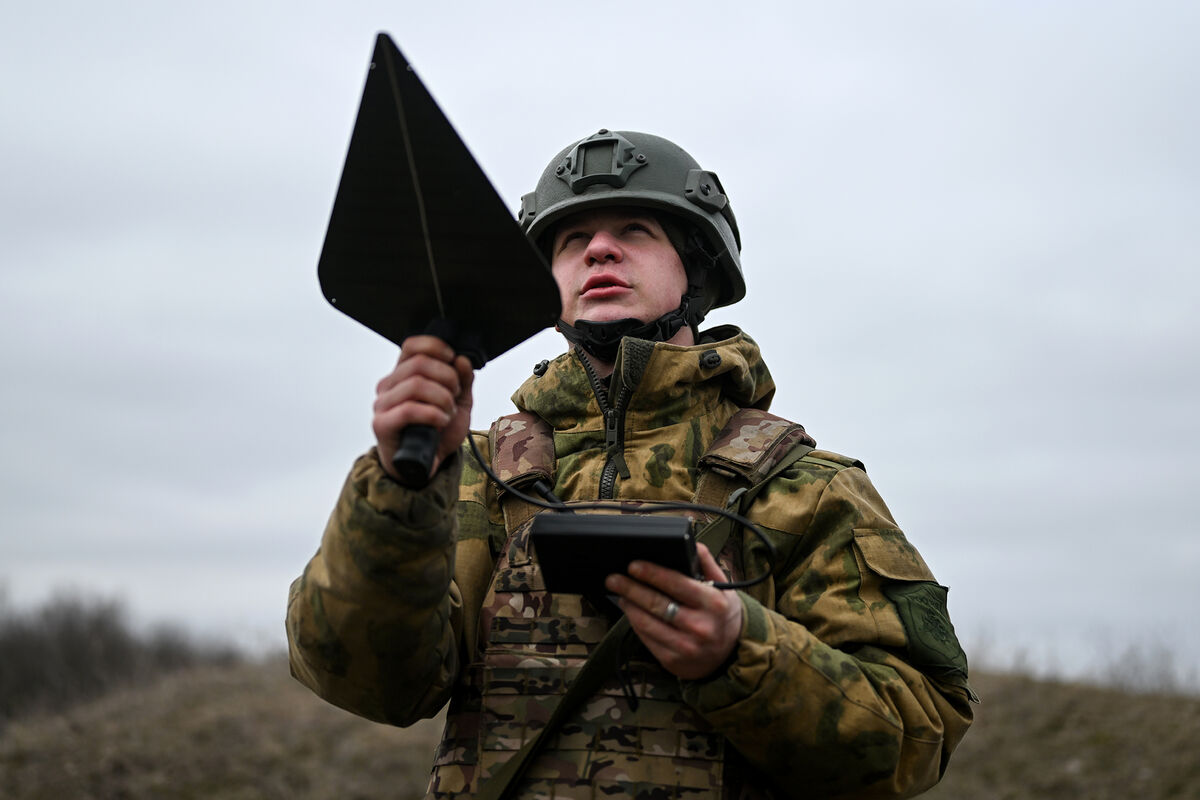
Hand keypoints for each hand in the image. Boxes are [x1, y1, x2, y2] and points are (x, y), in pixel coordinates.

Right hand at [372, 335, 474, 481]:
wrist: (426, 464)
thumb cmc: (437, 431)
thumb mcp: (458, 402)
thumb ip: (463, 381)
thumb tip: (462, 360)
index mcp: (404, 374)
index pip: (412, 346)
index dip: (435, 347)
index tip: (452, 360)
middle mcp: (389, 385)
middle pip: (419, 364)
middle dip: (447, 378)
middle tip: (455, 395)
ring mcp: (382, 404)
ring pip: (416, 385)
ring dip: (442, 398)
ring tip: (448, 412)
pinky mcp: (382, 424)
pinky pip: (409, 410)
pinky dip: (433, 414)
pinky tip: (441, 421)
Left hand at [604, 543, 743, 679]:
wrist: (730, 653)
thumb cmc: (721, 614)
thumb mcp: (723, 588)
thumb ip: (707, 564)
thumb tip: (691, 543)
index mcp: (713, 604)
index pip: (677, 584)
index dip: (652, 573)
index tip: (634, 565)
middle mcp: (700, 627)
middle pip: (657, 603)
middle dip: (631, 588)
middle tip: (614, 578)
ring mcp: (685, 646)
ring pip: (647, 622)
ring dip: (629, 605)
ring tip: (621, 593)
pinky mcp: (672, 660)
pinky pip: (646, 638)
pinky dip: (635, 622)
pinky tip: (631, 611)